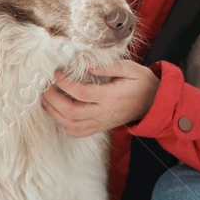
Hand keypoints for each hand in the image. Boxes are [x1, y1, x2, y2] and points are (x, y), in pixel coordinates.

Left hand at [43, 58, 159, 137]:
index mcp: (111, 96)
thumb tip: (88, 67)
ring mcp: (101, 123)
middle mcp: (104, 113)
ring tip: (45, 100)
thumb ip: (109, 67)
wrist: (154, 103)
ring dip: (54, 113)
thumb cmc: (142, 83)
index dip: (65, 84)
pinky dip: (63, 125)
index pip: (81, 93)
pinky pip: (77, 133)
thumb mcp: (130, 69)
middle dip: (53, 100)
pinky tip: (57, 114)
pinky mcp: (100, 128)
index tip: (56, 73)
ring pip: (71, 125)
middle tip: (45, 87)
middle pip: (71, 112)